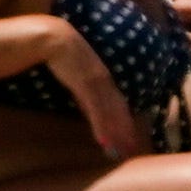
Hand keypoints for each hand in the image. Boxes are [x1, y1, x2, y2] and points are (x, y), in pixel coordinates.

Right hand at [49, 32, 140, 161]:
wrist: (58, 39)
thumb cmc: (66, 55)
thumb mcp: (79, 75)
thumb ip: (85, 92)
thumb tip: (88, 108)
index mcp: (105, 79)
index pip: (120, 104)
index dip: (126, 122)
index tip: (132, 138)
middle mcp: (105, 82)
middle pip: (119, 112)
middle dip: (126, 132)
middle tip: (132, 151)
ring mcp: (97, 85)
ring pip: (110, 114)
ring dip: (116, 134)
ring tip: (121, 151)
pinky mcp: (86, 86)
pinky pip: (96, 110)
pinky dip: (101, 127)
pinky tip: (103, 142)